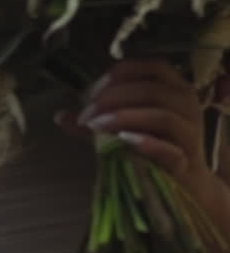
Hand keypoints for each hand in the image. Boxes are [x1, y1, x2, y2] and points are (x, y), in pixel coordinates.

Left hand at [56, 58, 208, 191]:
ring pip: (162, 114)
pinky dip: (146, 142)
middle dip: (113, 98)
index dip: (118, 74)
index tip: (92, 92)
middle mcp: (186, 103)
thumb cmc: (153, 147)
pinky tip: (123, 140)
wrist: (186, 186)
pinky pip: (171, 149)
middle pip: (150, 89)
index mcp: (173, 86)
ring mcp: (191, 132)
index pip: (149, 65)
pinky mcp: (188, 161)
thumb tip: (60, 116)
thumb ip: (97, 118)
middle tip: (87, 115)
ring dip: (124, 117)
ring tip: (96, 126)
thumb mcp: (123, 126)